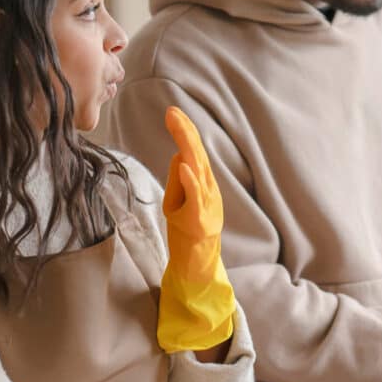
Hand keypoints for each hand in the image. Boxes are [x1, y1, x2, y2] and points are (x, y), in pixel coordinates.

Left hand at [157, 107, 234, 352]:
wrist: (197, 269)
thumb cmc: (187, 235)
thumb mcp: (179, 202)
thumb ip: (180, 181)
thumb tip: (178, 155)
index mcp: (203, 185)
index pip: (194, 152)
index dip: (185, 131)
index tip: (172, 112)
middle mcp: (209, 192)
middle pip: (197, 156)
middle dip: (185, 132)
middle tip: (173, 112)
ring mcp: (207, 207)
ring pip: (198, 172)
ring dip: (188, 147)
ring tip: (178, 127)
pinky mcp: (199, 223)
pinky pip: (196, 200)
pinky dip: (190, 182)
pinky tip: (183, 165)